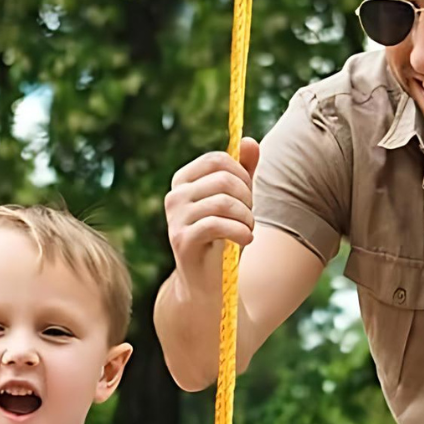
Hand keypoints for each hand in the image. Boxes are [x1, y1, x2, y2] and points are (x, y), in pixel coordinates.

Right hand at [164, 139, 259, 295]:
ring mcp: (175, 219)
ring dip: (245, 217)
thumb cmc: (223, 237)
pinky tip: (246, 240)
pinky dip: (240, 231)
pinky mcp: (182, 240)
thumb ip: (243, 171)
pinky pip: (217, 225)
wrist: (207, 282)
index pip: (216, 160)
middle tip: (249, 217)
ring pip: (222, 202)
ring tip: (248, 230)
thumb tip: (248, 142)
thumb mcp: (236, 201)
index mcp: (183, 181)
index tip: (248, 195)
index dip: (241, 174)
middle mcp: (174, 196)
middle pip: (222, 180)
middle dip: (246, 198)